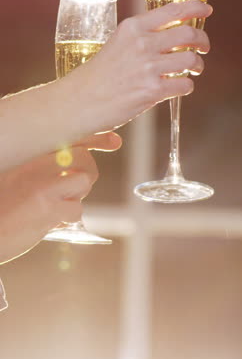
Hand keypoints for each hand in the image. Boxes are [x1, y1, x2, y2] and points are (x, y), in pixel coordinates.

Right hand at [0, 132, 120, 264]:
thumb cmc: (0, 206)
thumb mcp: (15, 176)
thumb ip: (41, 168)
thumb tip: (76, 168)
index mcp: (27, 153)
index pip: (69, 137)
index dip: (96, 137)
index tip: (114, 141)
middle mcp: (35, 163)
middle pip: (83, 157)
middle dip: (87, 172)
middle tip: (74, 187)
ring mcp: (43, 185)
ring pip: (83, 182)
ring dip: (75, 198)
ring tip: (52, 206)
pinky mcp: (48, 209)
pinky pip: (76, 210)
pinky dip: (67, 218)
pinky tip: (48, 221)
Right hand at [64, 0, 211, 136]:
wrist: (80, 102)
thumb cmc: (97, 78)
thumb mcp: (117, 45)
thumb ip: (141, 40)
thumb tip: (167, 41)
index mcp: (133, 28)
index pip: (174, 11)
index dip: (196, 9)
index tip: (206, 12)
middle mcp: (143, 44)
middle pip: (188, 35)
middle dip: (202, 42)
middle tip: (203, 48)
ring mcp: (149, 68)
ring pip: (191, 60)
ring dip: (197, 66)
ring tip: (192, 70)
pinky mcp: (152, 91)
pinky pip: (185, 85)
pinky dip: (187, 86)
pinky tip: (179, 88)